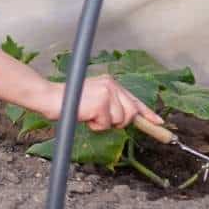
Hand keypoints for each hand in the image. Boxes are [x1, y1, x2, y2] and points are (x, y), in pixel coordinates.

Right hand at [40, 75, 163, 131]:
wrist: (50, 98)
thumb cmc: (69, 101)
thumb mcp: (95, 100)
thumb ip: (112, 105)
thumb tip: (129, 118)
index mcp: (111, 83)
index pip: (134, 100)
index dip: (148, 114)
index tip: (159, 123)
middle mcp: (112, 85)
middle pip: (131, 113)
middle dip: (119, 122)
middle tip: (100, 119)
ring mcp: (107, 93)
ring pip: (120, 120)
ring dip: (104, 124)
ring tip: (89, 115)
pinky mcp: (101, 103)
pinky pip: (107, 124)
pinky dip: (96, 125)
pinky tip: (85, 116)